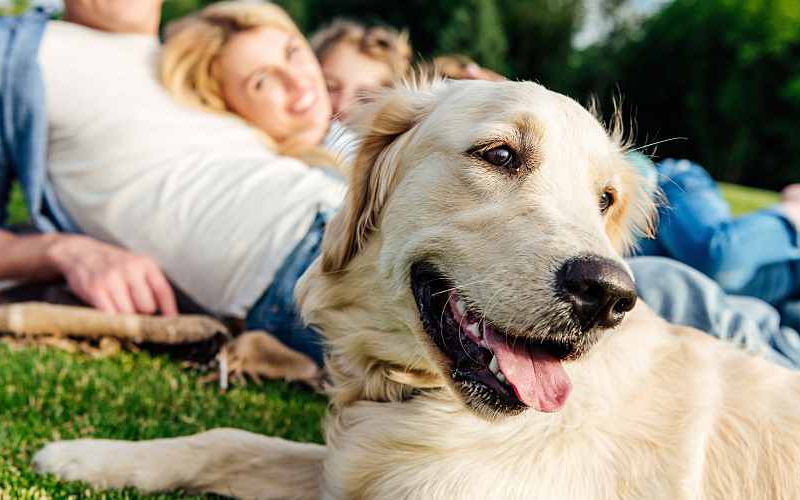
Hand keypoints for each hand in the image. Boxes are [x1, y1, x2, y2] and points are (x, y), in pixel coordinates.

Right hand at [45, 235, 177, 315]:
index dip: (169, 310)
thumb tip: (167, 316)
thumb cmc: (114, 265)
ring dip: (125, 317)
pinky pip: (110, 315)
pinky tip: (109, 313)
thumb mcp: (136, 266)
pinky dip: (111, 320)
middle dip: (142, 313)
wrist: (80, 253)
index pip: (164, 292)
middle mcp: (131, 269)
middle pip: (147, 307)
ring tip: (118, 307)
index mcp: (146, 264)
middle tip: (133, 309)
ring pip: (129, 314)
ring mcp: (113, 279)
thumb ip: (151, 285)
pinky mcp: (96, 289)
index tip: (172, 324)